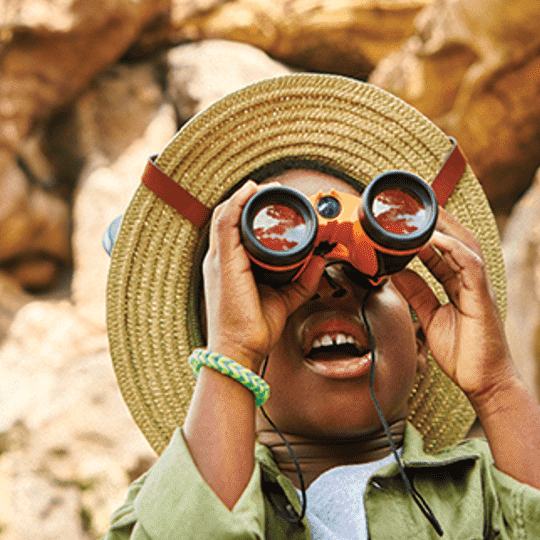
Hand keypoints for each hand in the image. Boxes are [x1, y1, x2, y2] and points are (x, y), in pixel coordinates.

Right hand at [201, 181, 325, 368]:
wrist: (241, 350)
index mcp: (229, 266)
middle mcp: (220, 259)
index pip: (234, 227)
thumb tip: (321, 261)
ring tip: (269, 189)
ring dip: (246, 196)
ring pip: (225, 213)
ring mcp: (219, 259)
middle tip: (277, 192)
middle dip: (252, 200)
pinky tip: (252, 192)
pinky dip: (238, 203)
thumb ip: (303, 280)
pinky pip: (225, 222)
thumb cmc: (254, 329)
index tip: (276, 202)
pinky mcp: (223, 262)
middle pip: (229, 216)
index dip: (252, 210)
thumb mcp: (285, 298)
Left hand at [390, 209, 513, 402]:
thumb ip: (417, 292)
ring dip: (444, 225)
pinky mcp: (482, 297)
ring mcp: (479, 286)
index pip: (443, 249)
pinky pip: (469, 264)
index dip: (426, 231)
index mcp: (460, 284)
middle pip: (457, 238)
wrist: (484, 382)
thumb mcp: (430, 317)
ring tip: (422, 210)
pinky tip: (434, 237)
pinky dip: (452, 247)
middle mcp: (472, 280)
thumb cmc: (463, 353)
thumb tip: (396, 272)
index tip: (405, 218)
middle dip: (437, 218)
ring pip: (465, 244)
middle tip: (413, 202)